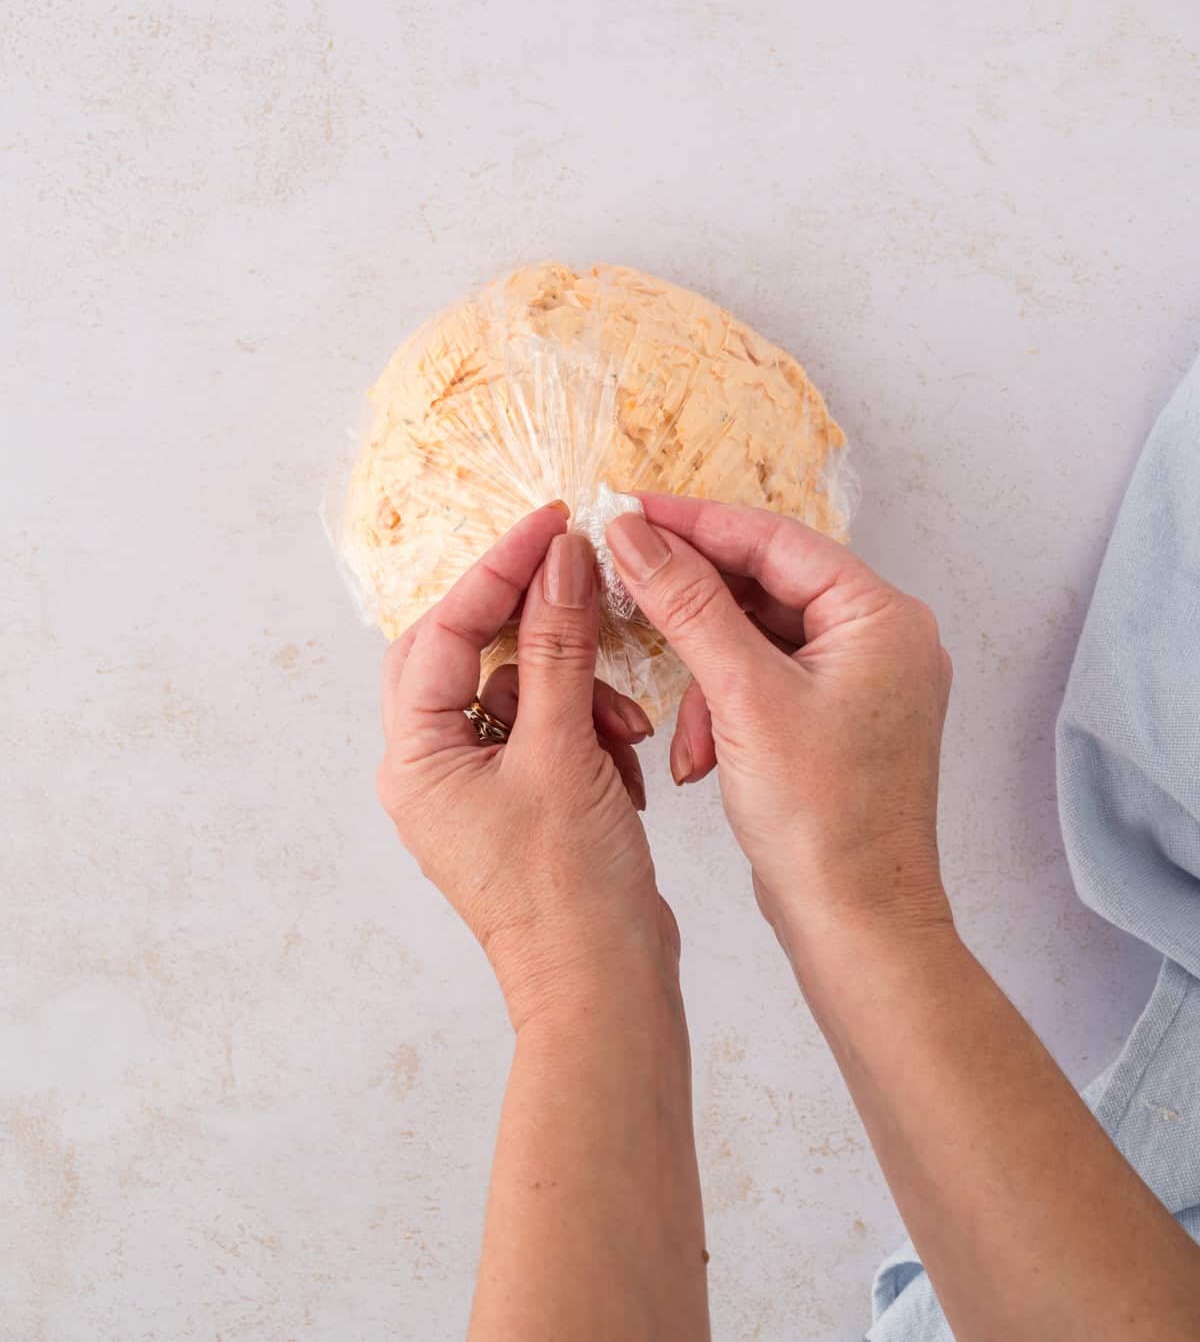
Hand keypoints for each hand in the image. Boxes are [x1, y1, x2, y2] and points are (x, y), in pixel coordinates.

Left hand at [377, 503, 678, 1031]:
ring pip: (517, 690)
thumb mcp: (563, 750)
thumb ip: (556, 645)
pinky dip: (587, 729)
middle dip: (533, 625)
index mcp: (415, 756)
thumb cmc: (571, 889)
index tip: (551, 523)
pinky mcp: (522, 802)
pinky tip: (624, 762)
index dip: (499, 569)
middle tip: (581, 585)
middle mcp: (432, 768)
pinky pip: (546, 731)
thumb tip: (558, 557)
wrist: (606, 992)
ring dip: (576, 689)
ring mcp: (476, 788)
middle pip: (469, 654)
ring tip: (624, 726)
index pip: (445, 630)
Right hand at [605, 497, 952, 947]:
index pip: (774, 539)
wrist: (858, 925)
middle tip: (623, 589)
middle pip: (764, 583)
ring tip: (682, 729)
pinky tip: (701, 757)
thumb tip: (634, 534)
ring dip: (705, 673)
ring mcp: (860, 680)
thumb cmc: (825, 821)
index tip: (627, 511)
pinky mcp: (834, 717)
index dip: (694, 522)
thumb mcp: (743, 698)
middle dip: (694, 609)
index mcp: (881, 617)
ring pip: (755, 635)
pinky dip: (723, 707)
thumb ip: (687, 605)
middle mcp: (881, 638)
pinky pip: (763, 679)